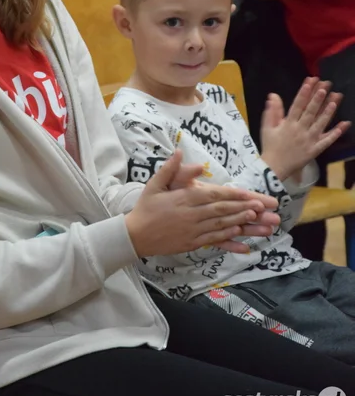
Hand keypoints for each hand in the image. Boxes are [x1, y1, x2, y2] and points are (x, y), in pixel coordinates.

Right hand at [125, 151, 279, 257]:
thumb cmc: (145, 207)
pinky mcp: (191, 243)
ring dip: (239, 221)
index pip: (213, 194)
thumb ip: (170, 169)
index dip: (232, 194)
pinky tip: (239, 236)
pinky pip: (213, 240)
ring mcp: (192, 230)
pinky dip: (227, 238)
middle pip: (221, 209)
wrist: (135, 235)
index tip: (247, 193)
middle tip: (260, 206)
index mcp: (184, 198)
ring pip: (220, 225)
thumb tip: (181, 152)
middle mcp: (191, 214)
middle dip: (242, 207)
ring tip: (255, 218)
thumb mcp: (154, 184)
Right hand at [261, 77, 350, 181]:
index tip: (311, 81)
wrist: (274, 169)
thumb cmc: (270, 146)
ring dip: (329, 111)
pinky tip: (345, 123)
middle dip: (318, 97)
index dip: (304, 92)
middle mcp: (300, 130)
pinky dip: (337, 132)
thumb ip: (272, 111)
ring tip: (336, 99)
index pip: (297, 105)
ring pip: (321, 123)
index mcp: (288, 124)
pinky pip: (328, 140)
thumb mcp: (267, 128)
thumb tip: (273, 95)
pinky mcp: (316, 149)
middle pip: (311, 111)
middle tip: (326, 85)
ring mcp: (309, 140)